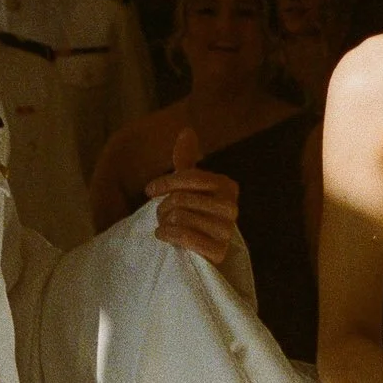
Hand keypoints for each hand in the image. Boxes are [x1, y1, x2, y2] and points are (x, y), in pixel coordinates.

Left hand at [147, 128, 240, 266]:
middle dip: (163, 207)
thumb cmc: (194, 214)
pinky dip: (167, 235)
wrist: (201, 250)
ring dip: (164, 223)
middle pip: (180, 199)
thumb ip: (187, 161)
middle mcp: (232, 207)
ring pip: (179, 217)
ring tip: (166, 226)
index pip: (188, 177)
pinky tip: (164, 235)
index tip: (150, 191)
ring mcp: (226, 231)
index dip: (164, 183)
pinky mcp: (218, 252)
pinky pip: (184, 235)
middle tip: (161, 215)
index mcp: (227, 186)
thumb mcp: (189, 186)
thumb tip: (186, 130)